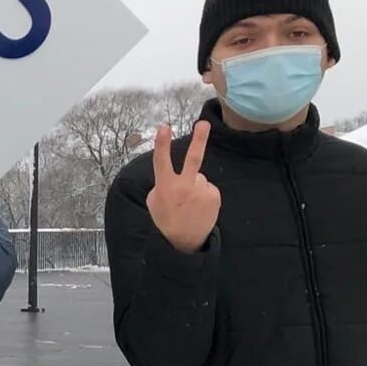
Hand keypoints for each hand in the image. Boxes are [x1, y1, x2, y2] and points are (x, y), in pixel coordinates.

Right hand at [147, 123, 220, 254]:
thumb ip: (161, 185)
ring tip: (189, 203)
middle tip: (203, 123)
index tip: (164, 127)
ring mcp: (201, 191)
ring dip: (194, 185)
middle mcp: (184, 187)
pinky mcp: (213, 196)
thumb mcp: (153, 202)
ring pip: (198, 177)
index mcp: (165, 187)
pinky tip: (198, 206)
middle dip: (198, 139)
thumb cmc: (165, 219)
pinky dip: (203, 193)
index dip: (162, 143)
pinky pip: (207, 186)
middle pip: (193, 159)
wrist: (184, 241)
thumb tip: (174, 175)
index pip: (162, 161)